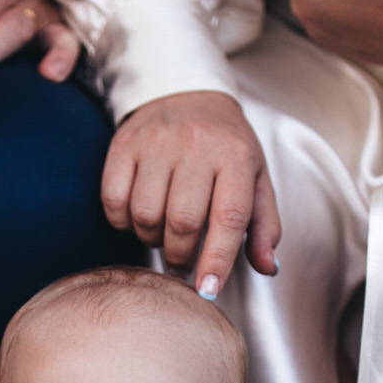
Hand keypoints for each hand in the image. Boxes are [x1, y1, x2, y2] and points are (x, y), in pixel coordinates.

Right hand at [103, 90, 280, 295]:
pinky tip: (138, 217)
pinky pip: (114, 201)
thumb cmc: (225, 145)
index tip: (208, 290)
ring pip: (146, 214)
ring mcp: (156, 143)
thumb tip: (268, 267)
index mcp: (236, 156)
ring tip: (163, 236)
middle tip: (183, 265)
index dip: (217, 260)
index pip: (228, 217)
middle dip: (181, 256)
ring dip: (152, 239)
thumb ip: (264, 225)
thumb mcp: (255, 178)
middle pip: (183, 221)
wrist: (185, 92)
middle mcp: (196, 145)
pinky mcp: (124, 144)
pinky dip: (123, 222)